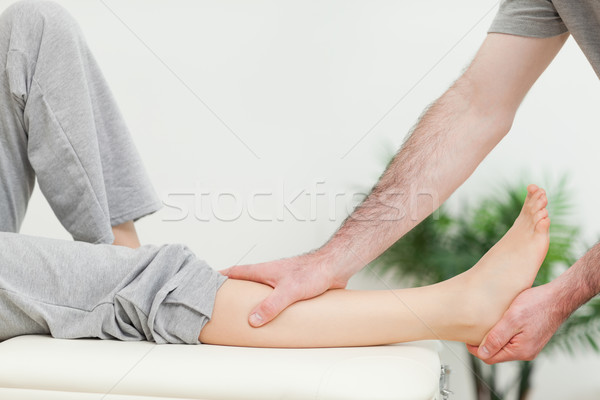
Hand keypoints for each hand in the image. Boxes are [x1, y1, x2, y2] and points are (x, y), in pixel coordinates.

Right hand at [221, 252, 349, 326]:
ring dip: (253, 300)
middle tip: (222, 303)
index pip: (235, 272)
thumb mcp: (288, 291)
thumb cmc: (314, 270)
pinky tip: (273, 317)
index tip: (206, 281)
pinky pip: (276, 298)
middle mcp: (270, 274)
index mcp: (263, 271)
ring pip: (261, 290)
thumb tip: (253, 320)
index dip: (220, 277)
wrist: (335, 266)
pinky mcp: (293, 288)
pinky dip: (270, 306)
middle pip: (246, 282)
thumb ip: (270, 306)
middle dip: (234, 291)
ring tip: (244, 314)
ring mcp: (281, 280)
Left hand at [466, 283, 566, 362]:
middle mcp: (526, 352)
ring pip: (504, 346)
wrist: (558, 297)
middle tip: (473, 329)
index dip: (475, 349)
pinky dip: (503, 333)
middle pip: (496, 354)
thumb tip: (482, 353)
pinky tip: (499, 322)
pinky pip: (512, 340)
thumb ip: (497, 337)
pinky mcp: (531, 338)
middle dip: (483, 344)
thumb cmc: (536, 304)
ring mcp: (529, 346)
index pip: (490, 358)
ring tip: (486, 324)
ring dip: (493, 338)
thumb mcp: (512, 319)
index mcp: (520, 351)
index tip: (466, 337)